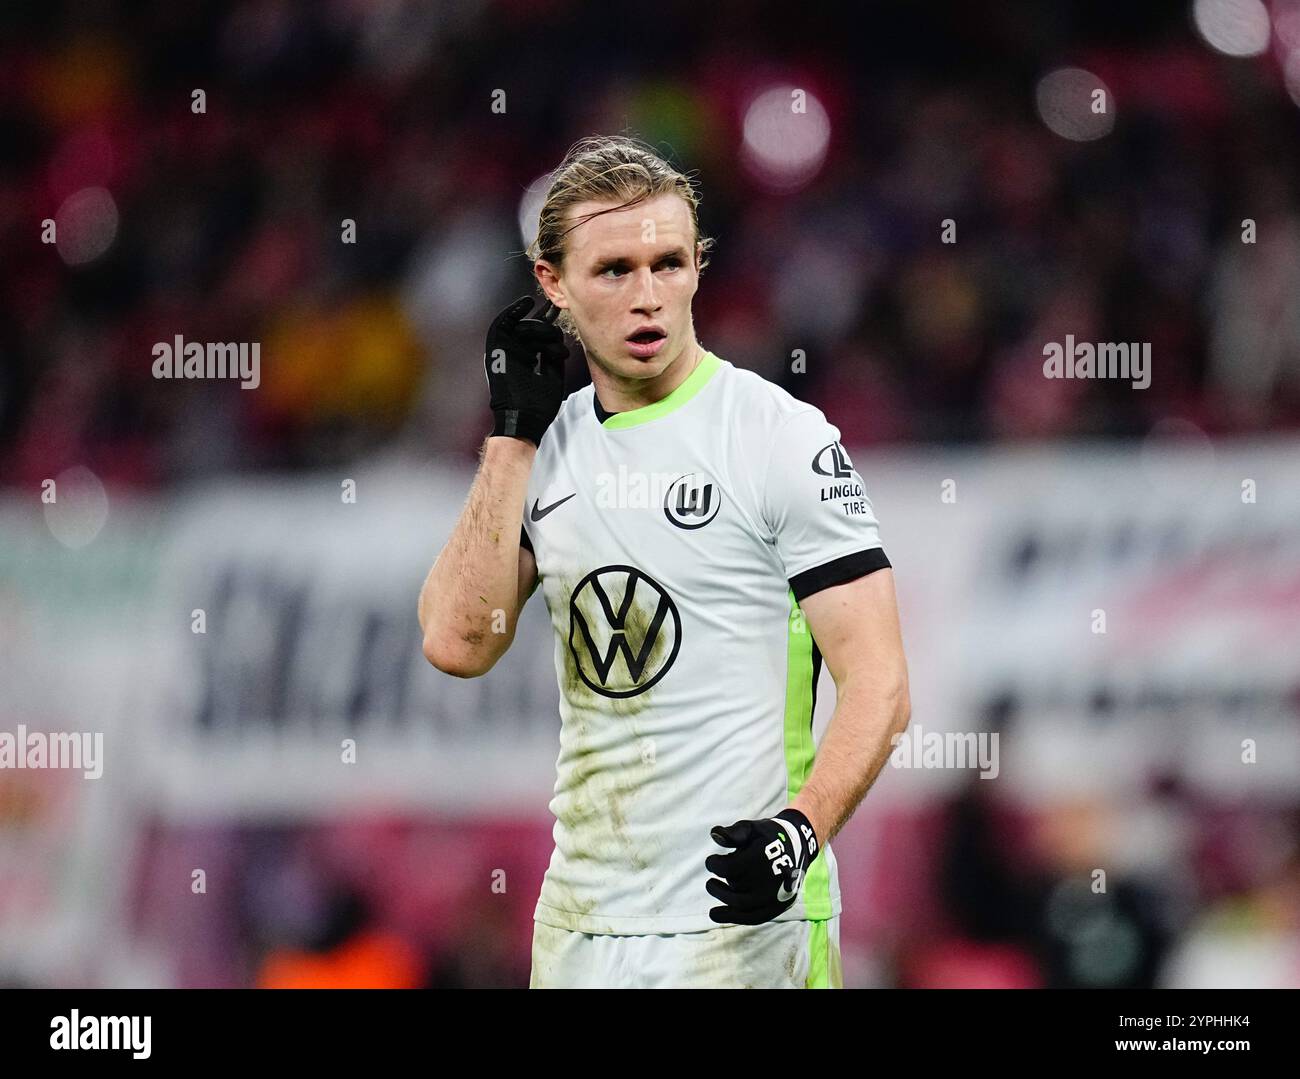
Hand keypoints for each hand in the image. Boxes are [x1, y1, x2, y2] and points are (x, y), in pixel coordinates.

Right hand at [483, 295, 568, 445]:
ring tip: (550, 335)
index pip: (539, 338)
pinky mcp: (497, 349)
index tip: (562, 319)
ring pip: (523, 327)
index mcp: (527, 361)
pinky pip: (502, 324)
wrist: (524, 418)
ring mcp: (506, 352)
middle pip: (533, 331)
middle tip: (558, 340)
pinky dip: (513, 311)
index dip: (550, 328)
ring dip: (538, 328)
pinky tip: (527, 302)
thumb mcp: (554, 377)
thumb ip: (553, 356)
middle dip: (549, 331)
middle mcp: (515, 354)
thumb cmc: (539, 405)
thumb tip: (556, 339)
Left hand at [705, 808, 818, 924]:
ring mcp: (775, 895)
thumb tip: (715, 834)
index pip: (729, 868)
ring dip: (723, 900)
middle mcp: (770, 879)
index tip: (711, 862)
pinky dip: (733, 917)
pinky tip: (716, 914)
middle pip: (735, 886)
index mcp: (762, 857)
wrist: (798, 845)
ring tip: (713, 890)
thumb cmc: (768, 835)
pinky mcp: (778, 906)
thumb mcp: (750, 828)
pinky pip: (753, 917)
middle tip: (711, 880)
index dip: (714, 865)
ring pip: (742, 905)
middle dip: (719, 884)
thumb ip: (732, 833)